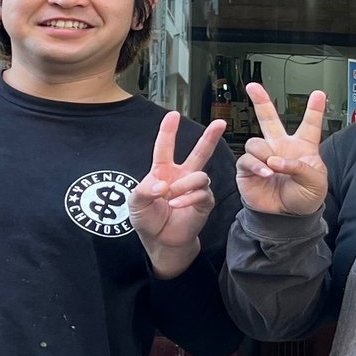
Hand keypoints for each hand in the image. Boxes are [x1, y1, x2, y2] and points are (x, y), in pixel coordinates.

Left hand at [129, 113, 228, 277]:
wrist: (160, 241)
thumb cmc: (147, 219)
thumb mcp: (135, 203)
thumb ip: (143, 191)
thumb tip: (161, 184)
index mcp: (163, 171)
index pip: (165, 147)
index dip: (168, 131)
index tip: (173, 115)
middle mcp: (181, 176)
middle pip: (199, 152)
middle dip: (209, 137)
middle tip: (220, 123)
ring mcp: (194, 188)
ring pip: (200, 175)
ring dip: (184, 185)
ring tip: (170, 197)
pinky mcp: (204, 202)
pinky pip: (202, 194)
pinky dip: (187, 199)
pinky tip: (176, 205)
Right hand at [236, 84, 327, 217]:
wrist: (288, 218)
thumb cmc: (306, 197)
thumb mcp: (315, 183)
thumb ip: (301, 168)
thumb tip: (277, 160)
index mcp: (302, 147)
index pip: (309, 125)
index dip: (314, 109)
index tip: (319, 94)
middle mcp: (280, 147)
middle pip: (268, 119)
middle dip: (260, 101)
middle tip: (253, 87)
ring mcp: (263, 157)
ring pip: (254, 142)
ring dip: (264, 153)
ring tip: (272, 166)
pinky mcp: (248, 170)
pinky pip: (246, 160)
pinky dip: (256, 166)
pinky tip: (266, 173)